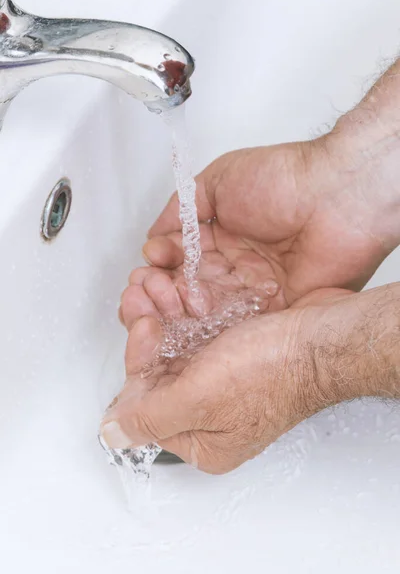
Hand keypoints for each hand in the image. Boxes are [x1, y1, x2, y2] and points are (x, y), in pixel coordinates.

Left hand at [102, 285, 399, 473]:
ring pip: (178, 349)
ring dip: (168, 318)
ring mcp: (225, 386)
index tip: (145, 324)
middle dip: (151, 331)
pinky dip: (190, 316)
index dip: (139, 360)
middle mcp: (211, 417)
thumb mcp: (200, 399)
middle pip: (160, 374)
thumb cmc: (273, 372)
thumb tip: (112, 435)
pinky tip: (189, 296)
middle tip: (147, 297)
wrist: (322, 340)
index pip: (147, 403)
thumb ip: (150, 417)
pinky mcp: (238, 359)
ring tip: (165, 288)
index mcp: (202, 440)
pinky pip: (200, 337)